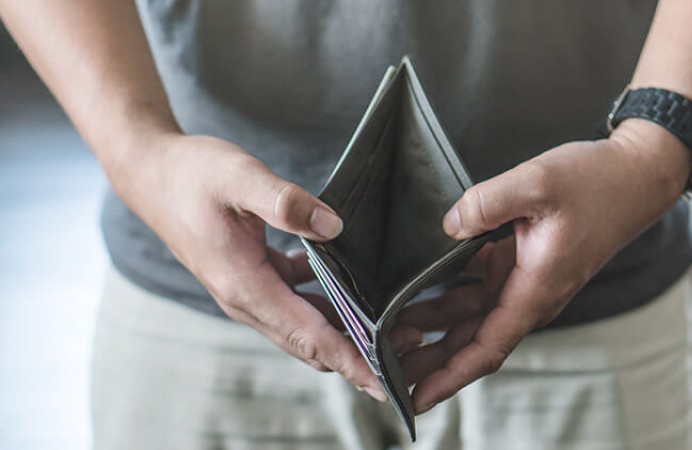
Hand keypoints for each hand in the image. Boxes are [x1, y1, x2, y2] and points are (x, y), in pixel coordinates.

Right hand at [109, 133, 391, 399]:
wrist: (152, 174)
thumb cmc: (191, 174)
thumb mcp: (239, 177)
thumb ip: (284, 202)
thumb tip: (333, 226)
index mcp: (245, 285)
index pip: (307, 336)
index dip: (349, 360)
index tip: (385, 381)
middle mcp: (247, 300)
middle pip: (311, 342)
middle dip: (360, 353)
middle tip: (412, 343)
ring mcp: (250, 292)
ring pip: (307, 326)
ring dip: (348, 331)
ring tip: (396, 322)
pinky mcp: (254, 278)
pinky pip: (298, 303)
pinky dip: (329, 305)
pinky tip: (358, 289)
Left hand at [403, 120, 691, 413]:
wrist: (636, 175)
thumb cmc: (598, 183)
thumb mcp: (538, 182)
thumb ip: (486, 203)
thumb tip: (448, 226)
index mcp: (535, 288)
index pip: (487, 346)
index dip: (450, 375)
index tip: (418, 398)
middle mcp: (529, 294)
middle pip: (472, 341)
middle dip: (431, 359)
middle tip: (387, 366)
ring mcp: (525, 280)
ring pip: (472, 316)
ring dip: (434, 327)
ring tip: (391, 332)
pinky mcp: (521, 262)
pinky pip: (479, 288)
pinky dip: (450, 295)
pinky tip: (419, 290)